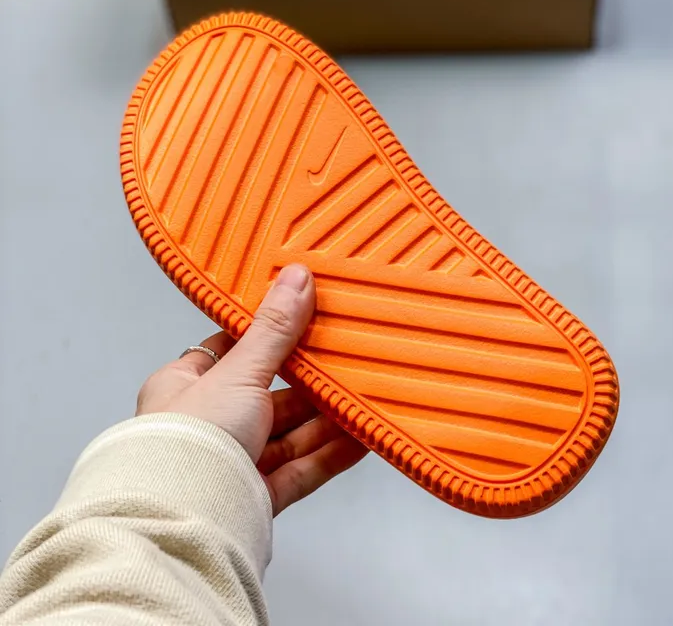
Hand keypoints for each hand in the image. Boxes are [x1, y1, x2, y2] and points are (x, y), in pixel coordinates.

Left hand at [136, 264, 366, 513]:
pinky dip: (330, 455)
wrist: (180, 524)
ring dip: (325, 420)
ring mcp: (231, 462)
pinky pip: (300, 470)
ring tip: (363, 397)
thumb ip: (274, 331)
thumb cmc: (189, 440)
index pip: (231, 351)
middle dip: (308, 384)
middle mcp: (207, 424)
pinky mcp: (254, 497)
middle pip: (268, 396)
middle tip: (345, 361)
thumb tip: (295, 278)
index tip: (304, 321)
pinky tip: (360, 438)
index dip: (268, 336)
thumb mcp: (238, 372)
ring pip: (288, 436)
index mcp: (186, 386)